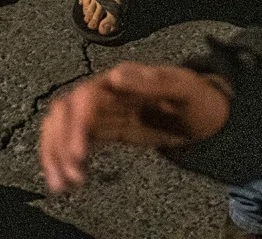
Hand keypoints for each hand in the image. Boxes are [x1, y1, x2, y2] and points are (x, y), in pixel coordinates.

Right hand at [39, 65, 230, 193]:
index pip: (84, 99)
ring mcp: (101, 112)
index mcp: (118, 81)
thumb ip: (152, 81)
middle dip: (59, 143)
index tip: (80, 153)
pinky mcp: (104, 128)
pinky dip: (64, 158)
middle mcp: (102, 94)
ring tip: (61, 184)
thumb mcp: (182, 87)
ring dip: (55, 153)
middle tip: (70, 176)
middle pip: (64, 113)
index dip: (77, 125)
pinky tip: (69, 180)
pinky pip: (74, 140)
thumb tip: (115, 77)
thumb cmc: (196, 97)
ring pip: (63, 127)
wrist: (206, 113)